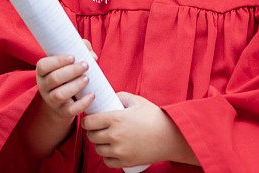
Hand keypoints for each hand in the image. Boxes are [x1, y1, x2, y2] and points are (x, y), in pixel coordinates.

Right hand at [35, 39, 98, 120]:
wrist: (62, 101)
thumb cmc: (67, 75)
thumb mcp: (69, 62)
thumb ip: (80, 51)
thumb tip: (92, 55)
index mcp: (42, 72)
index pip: (43, 65)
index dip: (58, 61)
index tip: (73, 57)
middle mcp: (43, 87)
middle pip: (54, 78)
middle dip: (71, 71)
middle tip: (85, 65)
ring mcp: (51, 100)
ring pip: (60, 95)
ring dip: (75, 85)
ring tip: (87, 79)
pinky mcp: (62, 111)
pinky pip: (71, 110)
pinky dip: (83, 103)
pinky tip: (92, 95)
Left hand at [81, 92, 197, 167]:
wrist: (172, 136)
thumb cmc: (155, 116)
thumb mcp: (137, 101)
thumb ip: (120, 97)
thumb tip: (109, 99)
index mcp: (116, 119)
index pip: (89, 122)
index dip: (86, 120)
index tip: (89, 119)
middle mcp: (115, 135)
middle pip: (91, 136)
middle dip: (92, 131)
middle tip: (97, 128)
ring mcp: (120, 150)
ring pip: (98, 149)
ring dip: (99, 144)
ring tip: (105, 138)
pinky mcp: (126, 161)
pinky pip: (107, 161)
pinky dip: (107, 156)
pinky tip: (111, 150)